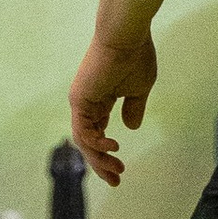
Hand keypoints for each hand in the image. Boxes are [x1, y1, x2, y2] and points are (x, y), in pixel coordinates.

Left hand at [67, 17, 157, 185]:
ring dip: (99, 159)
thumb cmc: (135, 58)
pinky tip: (112, 147)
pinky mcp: (79, 100)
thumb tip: (131, 127)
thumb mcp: (138, 89)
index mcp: (100, 99)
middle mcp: (87, 102)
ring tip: (117, 169)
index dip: (106, 153)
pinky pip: (83, 130)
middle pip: (89, 141)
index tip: (120, 171)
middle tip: (115, 180)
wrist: (126, 37)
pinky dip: (95, 144)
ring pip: (84, 140)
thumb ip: (133, 108)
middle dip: (101, 163)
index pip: (97, 132)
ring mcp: (81, 101)